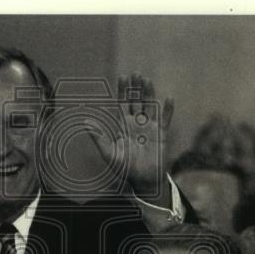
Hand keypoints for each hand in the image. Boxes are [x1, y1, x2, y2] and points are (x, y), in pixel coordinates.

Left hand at [85, 73, 173, 200]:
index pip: (123, 104)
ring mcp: (149, 127)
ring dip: (149, 93)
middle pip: (136, 101)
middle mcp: (136, 124)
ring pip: (150, 105)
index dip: (123, 91)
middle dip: (136, 88)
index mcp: (123, 126)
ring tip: (147, 80)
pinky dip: (167, 110)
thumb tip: (86, 123)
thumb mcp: (109, 154)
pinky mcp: (161, 134)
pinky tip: (168, 99)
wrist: (142, 180)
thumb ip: (99, 138)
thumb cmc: (124, 169)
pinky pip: (165, 119)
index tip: (123, 77)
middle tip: (135, 73)